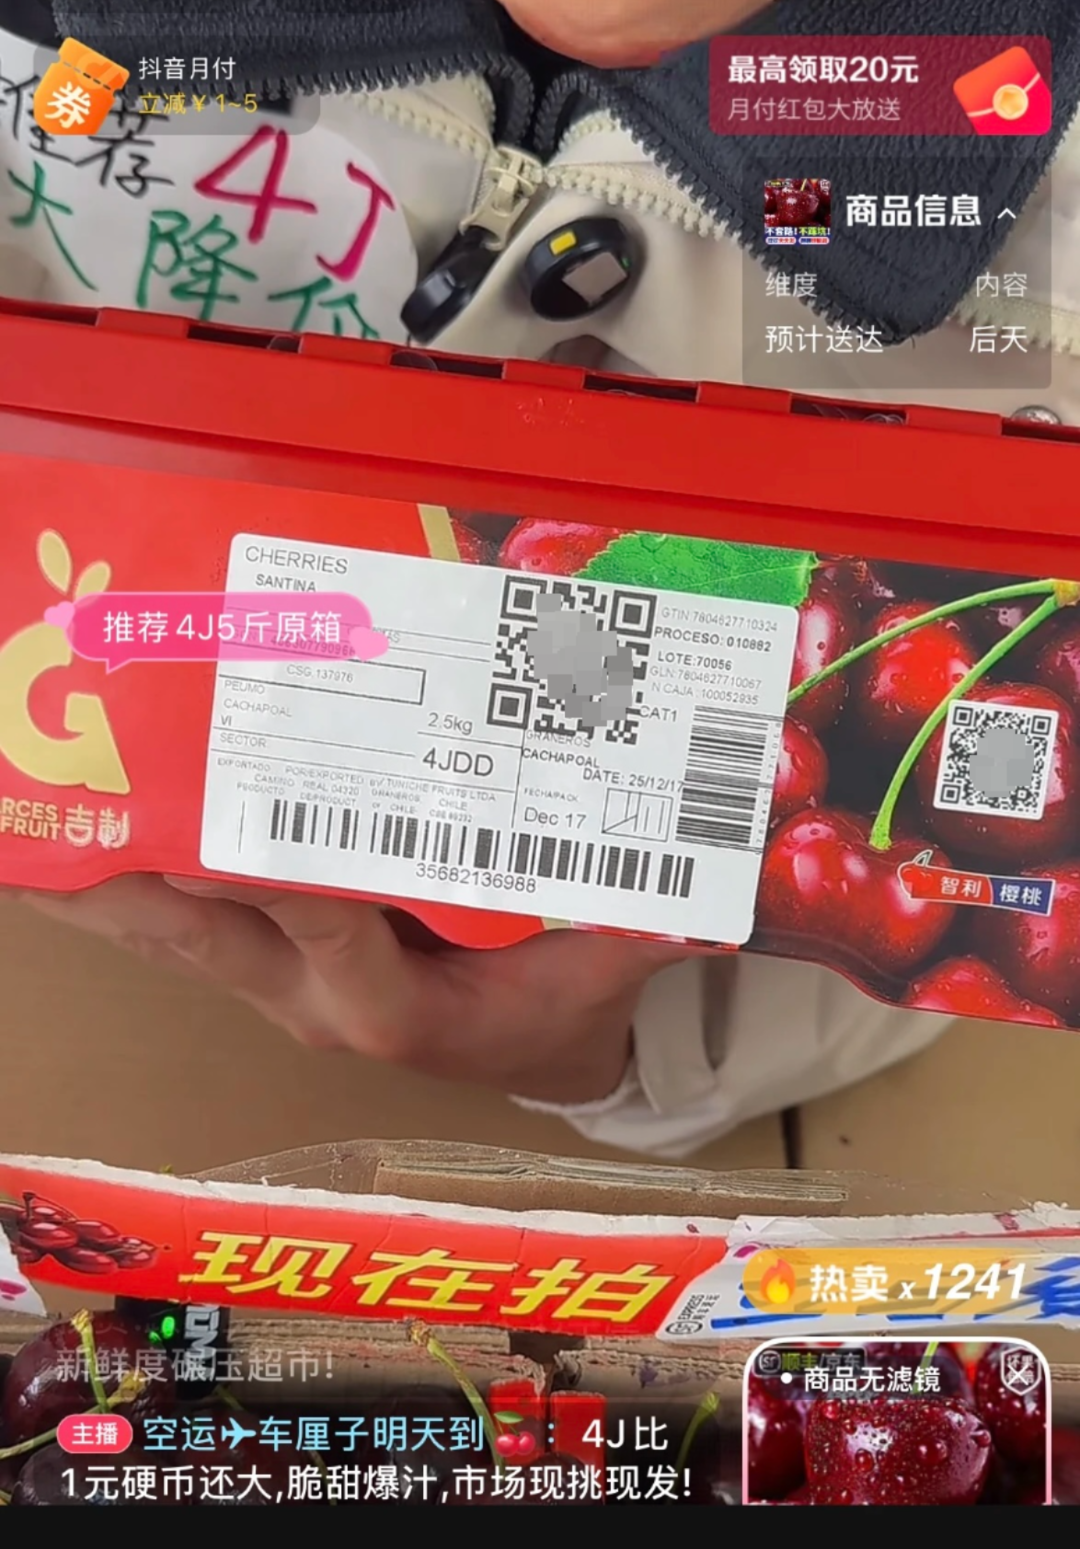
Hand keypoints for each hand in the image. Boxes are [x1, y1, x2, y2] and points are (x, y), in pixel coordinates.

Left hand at [15, 877, 698, 1104]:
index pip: (325, 925)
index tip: (214, 821)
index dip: (274, 873)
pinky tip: (86, 844)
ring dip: (104, 887)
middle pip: (198, 938)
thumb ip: (638, 920)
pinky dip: (133, 892)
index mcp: (394, 1004)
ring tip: (36, 822)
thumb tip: (707, 866)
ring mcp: (279, 990)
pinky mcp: (270, 973)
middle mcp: (313, 1000)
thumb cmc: (566, 1010)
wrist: (544, 1058)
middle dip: (123, 881)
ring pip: (171, 939)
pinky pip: (184, 932)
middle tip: (55, 810)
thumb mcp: (607, 969)